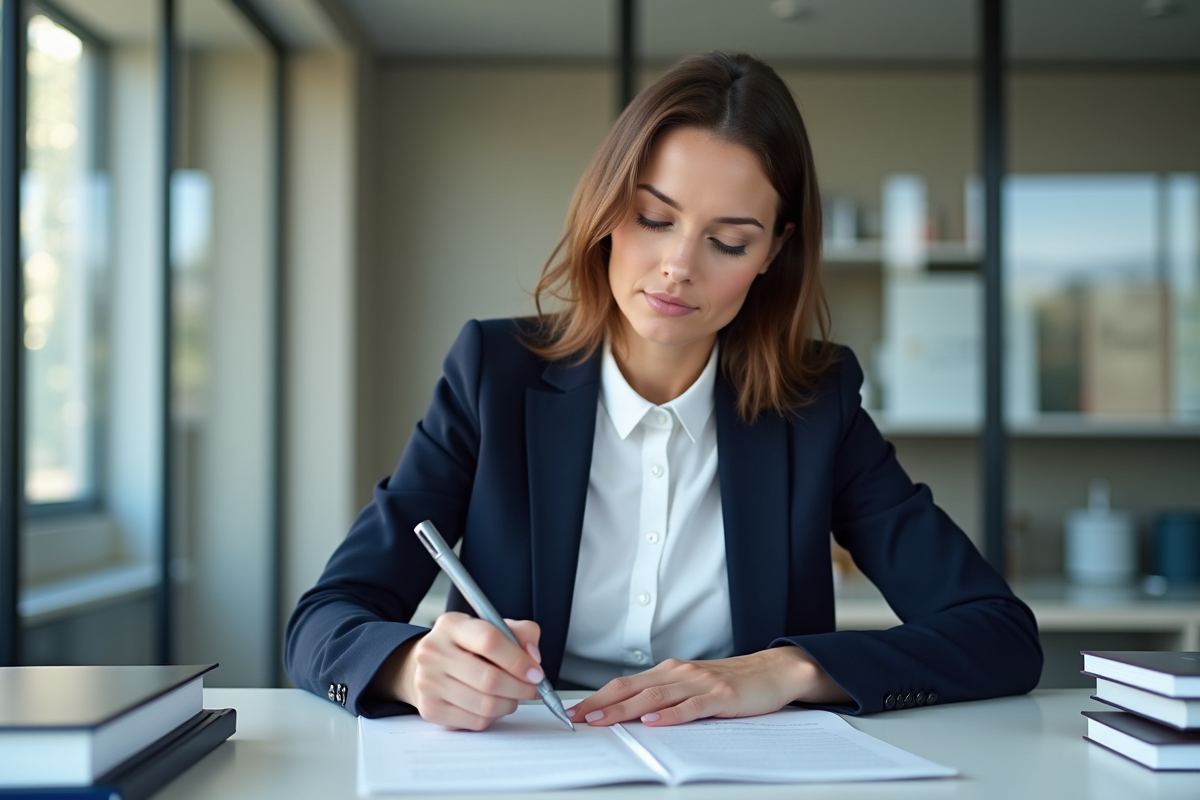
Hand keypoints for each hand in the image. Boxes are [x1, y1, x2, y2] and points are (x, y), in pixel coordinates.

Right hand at [372, 612, 543, 730]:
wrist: (429, 665)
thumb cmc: (467, 646)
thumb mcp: (493, 627)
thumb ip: (521, 633)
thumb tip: (533, 657)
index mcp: (451, 625)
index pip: (489, 641)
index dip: (519, 660)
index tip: (536, 672)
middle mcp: (433, 652)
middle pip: (489, 679)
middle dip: (520, 687)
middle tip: (532, 688)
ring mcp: (428, 683)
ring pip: (485, 705)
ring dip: (509, 703)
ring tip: (513, 696)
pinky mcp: (430, 709)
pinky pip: (476, 721)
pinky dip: (494, 716)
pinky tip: (494, 704)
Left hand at [568, 646, 850, 726]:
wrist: (773, 672)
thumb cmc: (731, 682)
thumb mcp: (692, 686)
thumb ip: (664, 696)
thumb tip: (630, 713)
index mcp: (669, 672)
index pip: (625, 684)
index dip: (598, 697)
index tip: (575, 711)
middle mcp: (679, 673)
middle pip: (632, 689)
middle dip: (601, 704)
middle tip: (577, 717)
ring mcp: (699, 683)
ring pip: (655, 697)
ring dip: (625, 710)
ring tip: (602, 720)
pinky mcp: (719, 696)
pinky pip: (690, 707)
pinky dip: (669, 715)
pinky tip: (653, 722)